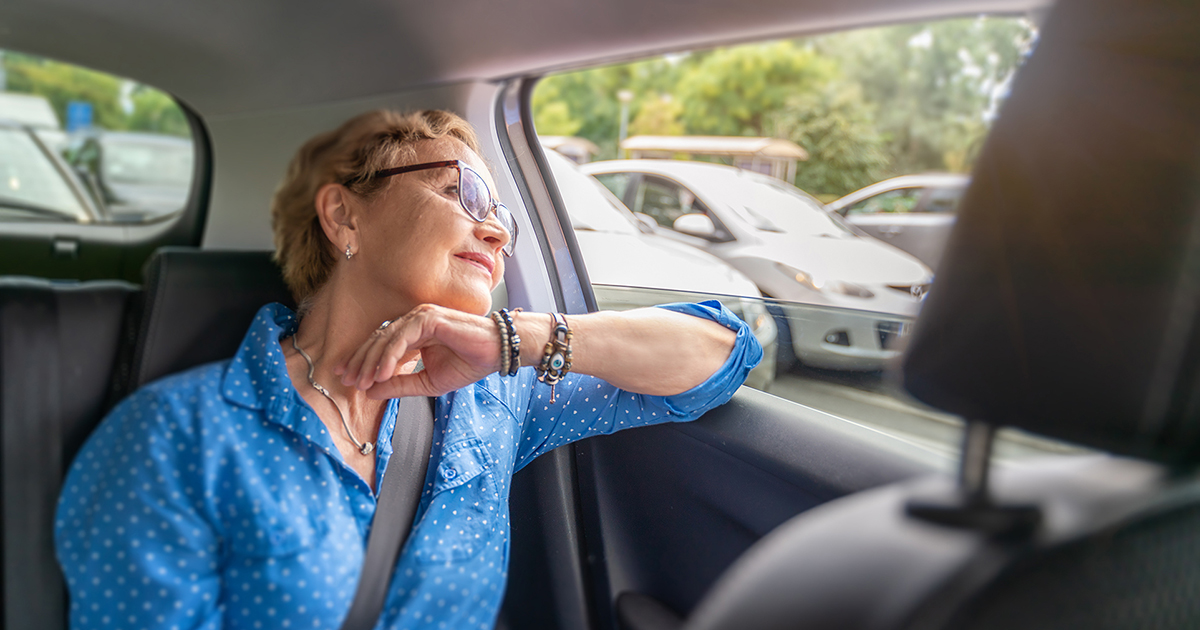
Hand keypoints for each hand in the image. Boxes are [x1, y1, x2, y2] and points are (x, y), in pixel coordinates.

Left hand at [334, 304, 500, 398]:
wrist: (497, 353)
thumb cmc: (469, 363)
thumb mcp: (428, 382)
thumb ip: (400, 385)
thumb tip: (370, 391)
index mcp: (414, 333)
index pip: (381, 346)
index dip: (363, 362)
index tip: (349, 379)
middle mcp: (414, 321)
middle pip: (378, 339)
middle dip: (361, 361)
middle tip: (348, 380)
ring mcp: (421, 316)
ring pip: (387, 337)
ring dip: (373, 360)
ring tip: (364, 380)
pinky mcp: (430, 318)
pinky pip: (403, 337)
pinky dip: (391, 355)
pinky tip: (383, 372)